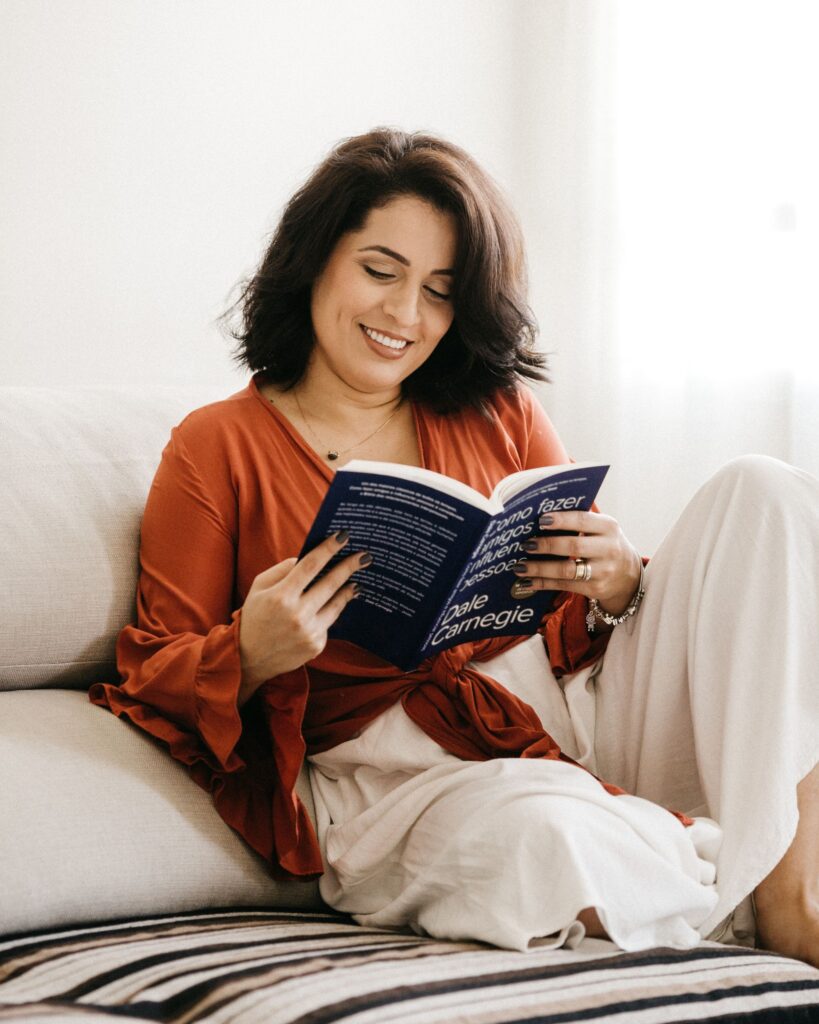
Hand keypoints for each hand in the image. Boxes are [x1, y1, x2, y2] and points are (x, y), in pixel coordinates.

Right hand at [238, 530, 367, 703]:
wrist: (248, 658)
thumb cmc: (254, 616)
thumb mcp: (259, 587)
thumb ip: (283, 570)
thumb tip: (309, 558)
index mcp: (281, 596)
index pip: (311, 565)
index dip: (329, 549)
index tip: (344, 536)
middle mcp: (297, 614)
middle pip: (331, 583)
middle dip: (350, 566)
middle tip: (365, 556)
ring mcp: (309, 632)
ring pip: (336, 604)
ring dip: (349, 589)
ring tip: (356, 580)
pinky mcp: (316, 645)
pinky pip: (329, 622)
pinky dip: (332, 610)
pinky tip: (337, 603)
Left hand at [512, 511, 641, 617]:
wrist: (629, 576)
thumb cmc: (605, 544)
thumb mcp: (601, 529)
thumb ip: (579, 521)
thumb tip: (540, 516)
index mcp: (608, 527)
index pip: (583, 520)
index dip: (561, 520)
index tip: (540, 520)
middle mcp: (609, 549)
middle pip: (573, 546)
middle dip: (546, 545)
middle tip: (526, 544)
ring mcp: (603, 571)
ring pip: (566, 570)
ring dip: (540, 568)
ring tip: (520, 566)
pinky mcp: (596, 589)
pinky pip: (564, 586)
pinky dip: (543, 583)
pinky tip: (527, 582)